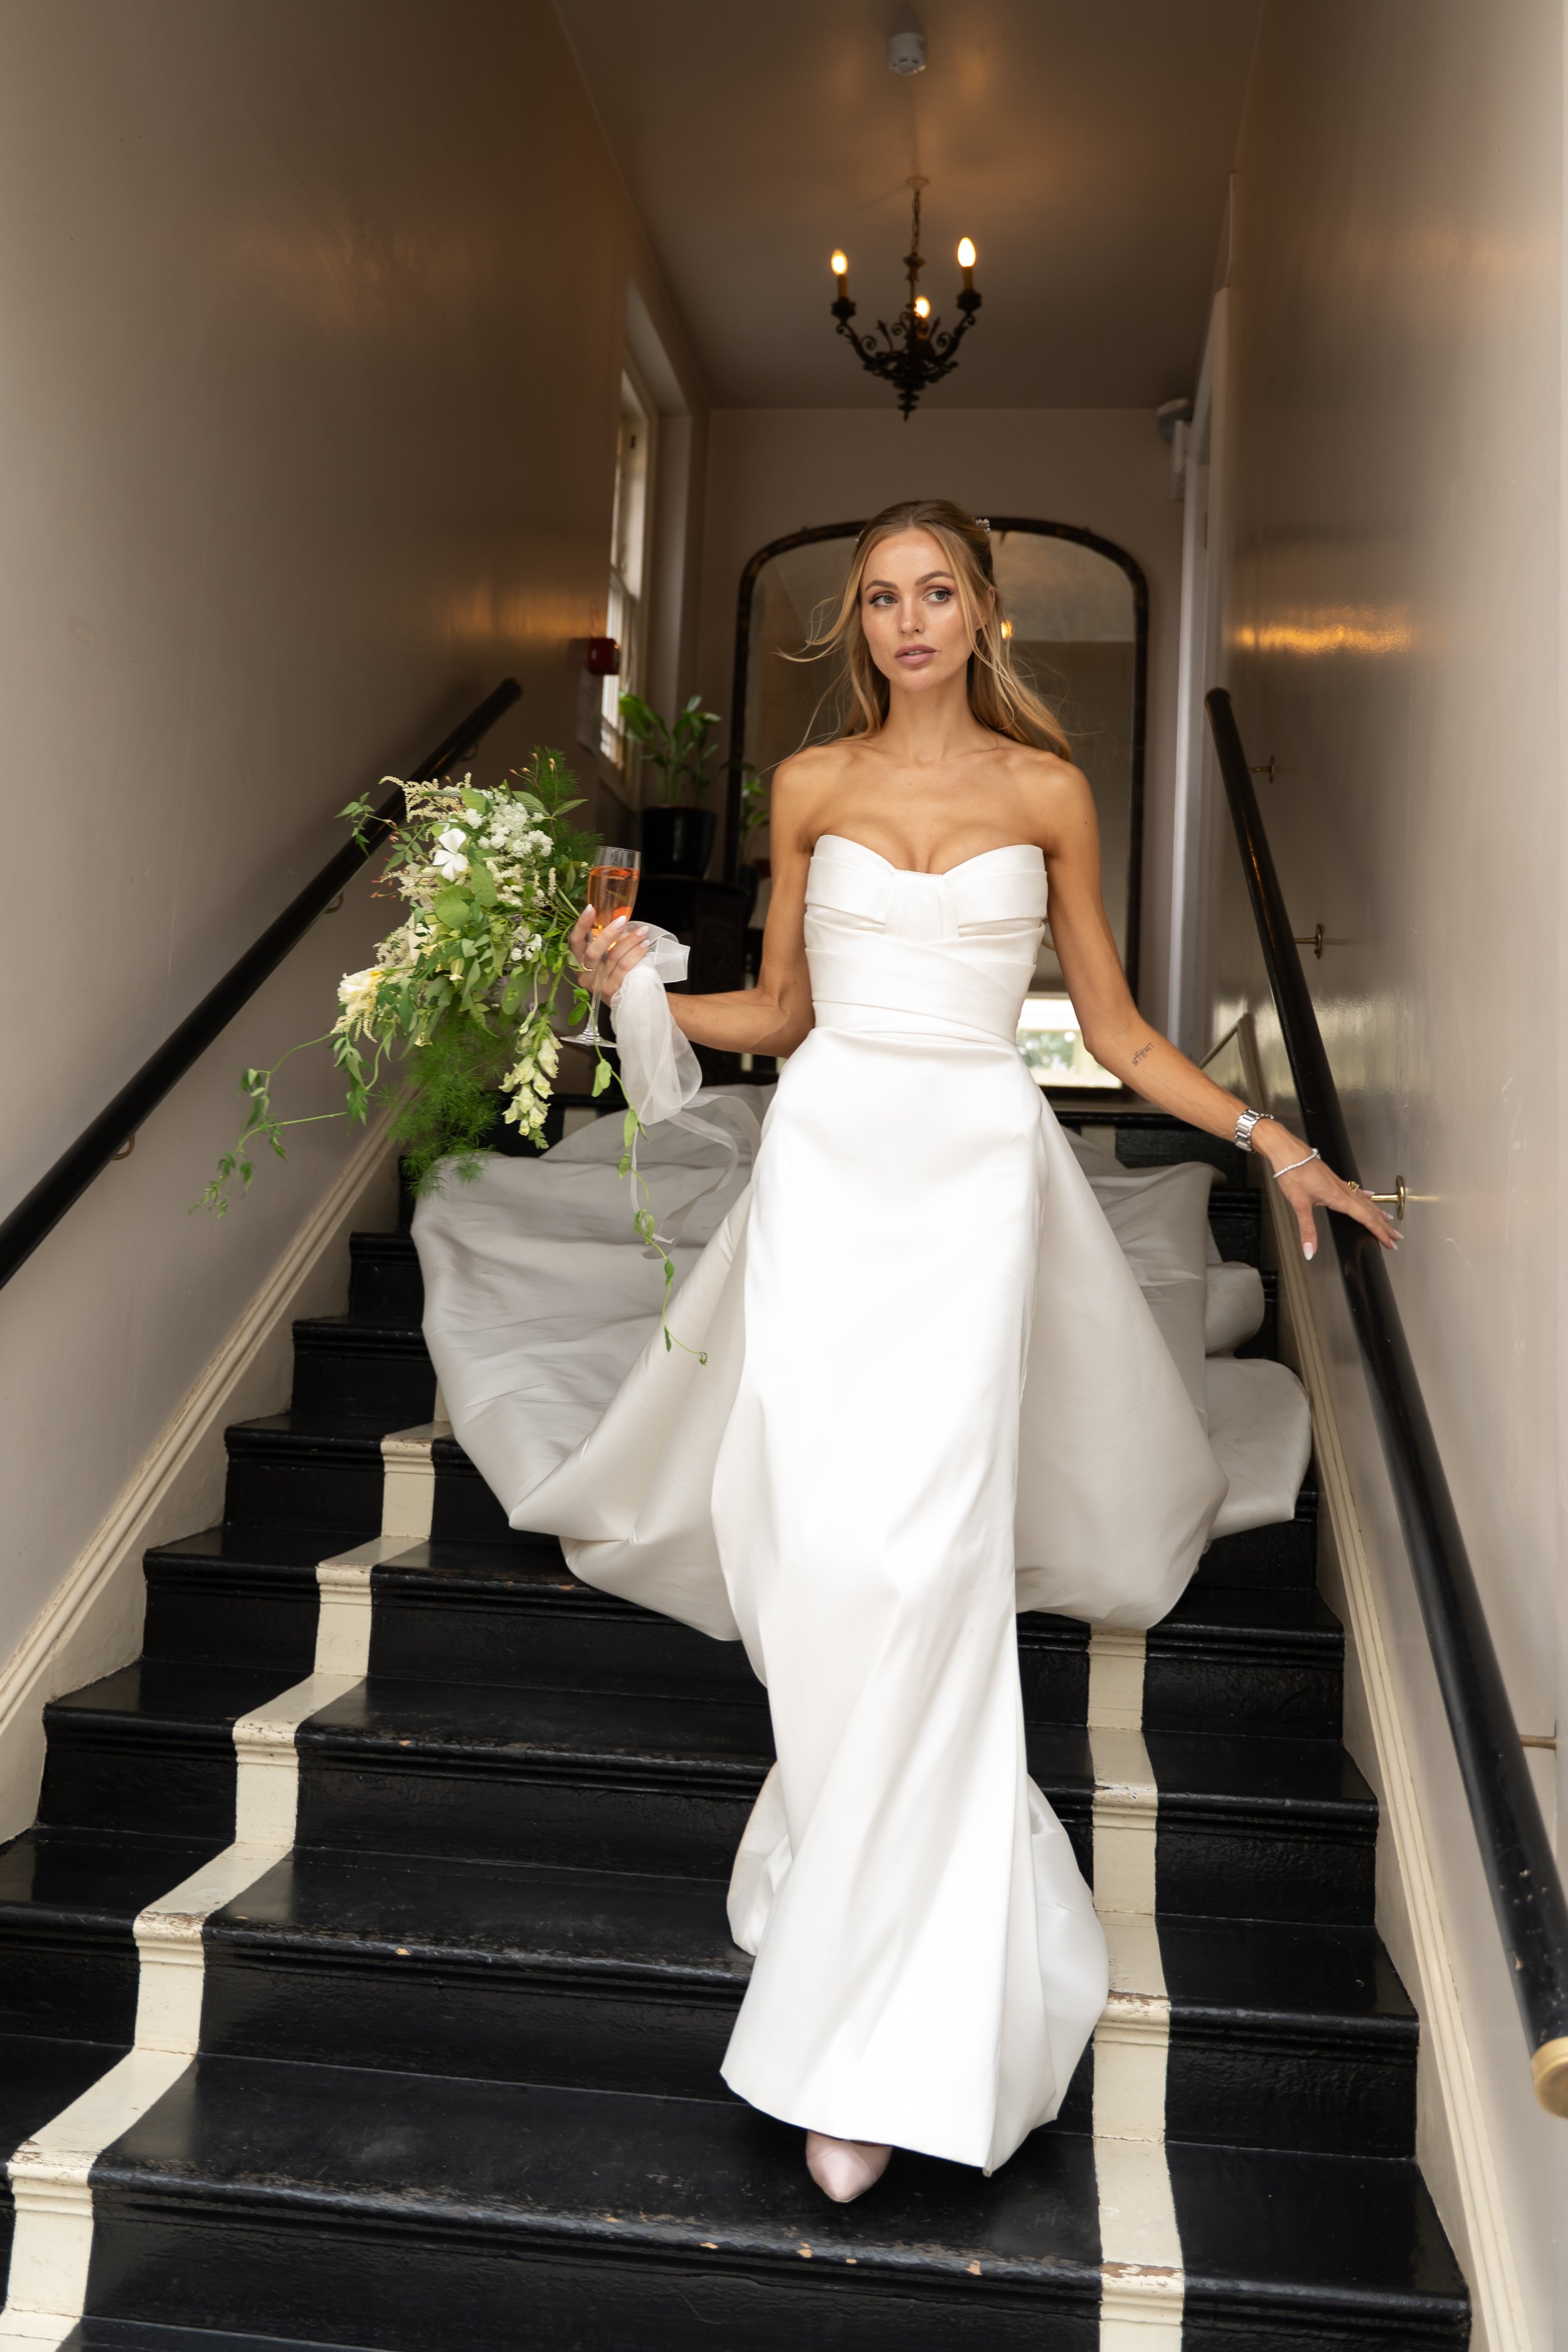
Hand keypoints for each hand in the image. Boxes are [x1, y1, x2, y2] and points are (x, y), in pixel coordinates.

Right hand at [567, 904, 648, 1002]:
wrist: (623, 1003)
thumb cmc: (611, 974)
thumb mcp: (602, 959)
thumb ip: (603, 943)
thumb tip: (617, 919)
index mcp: (577, 962)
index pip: (575, 941)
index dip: (581, 924)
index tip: (591, 908)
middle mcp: (584, 974)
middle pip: (593, 951)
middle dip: (609, 933)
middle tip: (622, 920)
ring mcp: (598, 984)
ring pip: (614, 958)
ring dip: (630, 941)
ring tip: (642, 931)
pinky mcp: (612, 990)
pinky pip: (625, 968)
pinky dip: (636, 954)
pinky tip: (644, 946)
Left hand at [1255, 1121, 1399, 1259]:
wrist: (1288, 1151)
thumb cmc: (1293, 1172)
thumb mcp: (1299, 1204)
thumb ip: (1307, 1230)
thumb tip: (1309, 1251)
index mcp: (1339, 1198)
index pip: (1366, 1218)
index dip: (1379, 1232)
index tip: (1390, 1242)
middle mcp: (1344, 1191)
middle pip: (1371, 1211)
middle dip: (1384, 1226)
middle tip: (1396, 1238)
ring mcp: (1340, 1184)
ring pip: (1366, 1201)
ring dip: (1378, 1213)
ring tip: (1388, 1221)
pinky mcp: (1334, 1180)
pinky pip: (1357, 1191)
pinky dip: (1366, 1197)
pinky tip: (1370, 1196)